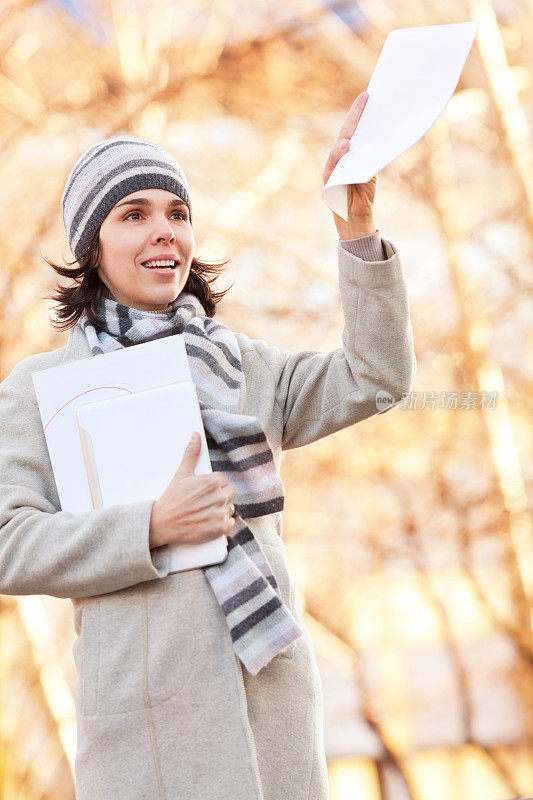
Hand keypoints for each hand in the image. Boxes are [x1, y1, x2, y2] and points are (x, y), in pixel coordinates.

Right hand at [149, 432, 236, 547]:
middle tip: (204, 501)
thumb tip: (196, 436)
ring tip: (205, 512)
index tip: (202, 491)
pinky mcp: (220, 528)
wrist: (163, 523)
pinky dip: (223, 523)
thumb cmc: (172, 498)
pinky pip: (230, 522)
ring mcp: (220, 513)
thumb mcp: (181, 473)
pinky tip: (210, 521)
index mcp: (212, 481)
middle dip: (220, 496)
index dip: (213, 485)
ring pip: (230, 507)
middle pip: (230, 492)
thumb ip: (191, 454)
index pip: (223, 480)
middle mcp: (219, 496)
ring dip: (221, 509)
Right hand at [323, 91, 377, 239]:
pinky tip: (344, 148)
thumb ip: (370, 158)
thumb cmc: (363, 196)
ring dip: (345, 138)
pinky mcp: (329, 182)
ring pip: (338, 149)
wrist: (356, 220)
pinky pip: (332, 167)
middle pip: (346, 133)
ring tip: (352, 131)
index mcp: (350, 154)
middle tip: (364, 99)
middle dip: (354, 117)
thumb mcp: (371, 174)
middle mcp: (339, 158)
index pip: (354, 129)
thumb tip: (379, 139)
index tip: (367, 95)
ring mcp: (333, 169)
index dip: (359, 113)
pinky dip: (337, 156)